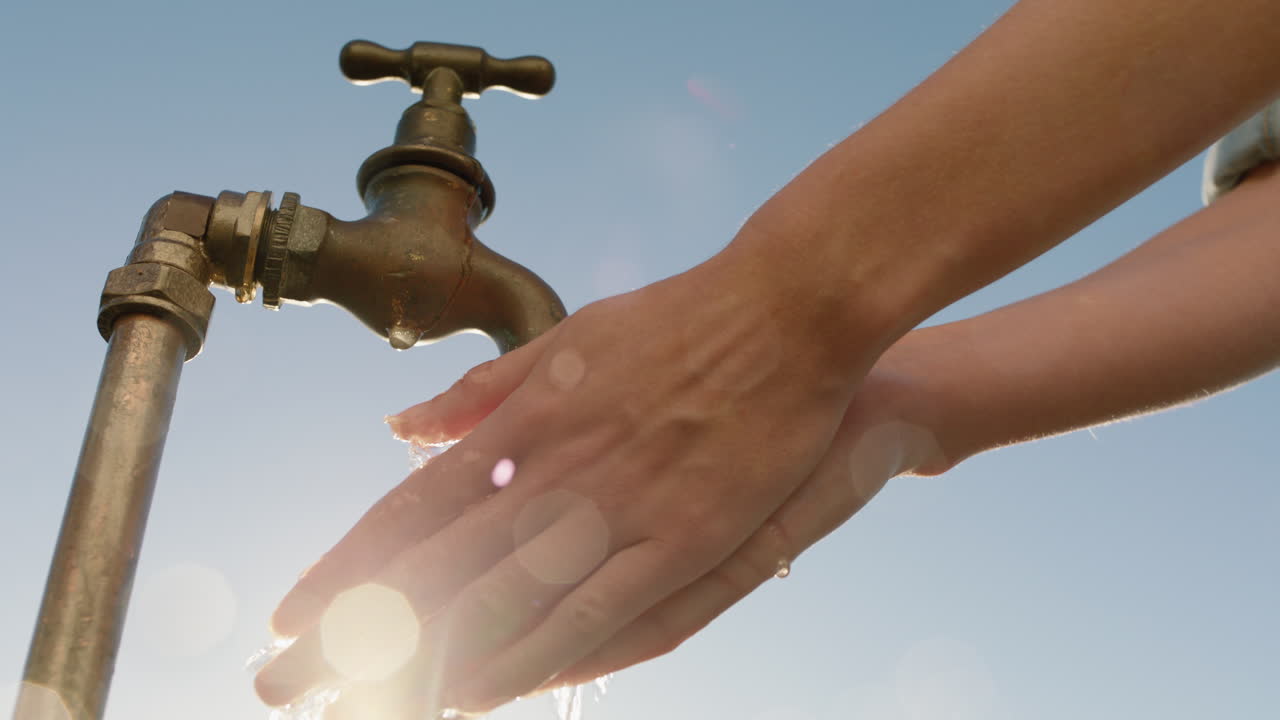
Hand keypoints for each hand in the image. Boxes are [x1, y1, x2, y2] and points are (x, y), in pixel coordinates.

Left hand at [255, 259, 940, 715]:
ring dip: (422, 663)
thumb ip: (481, 392)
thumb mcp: (564, 339)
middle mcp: (552, 474)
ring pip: (499, 605)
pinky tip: (478, 695)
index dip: (343, 569)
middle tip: (280, 685)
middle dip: (349, 635)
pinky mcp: (680, 543)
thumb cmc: (675, 321)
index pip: (408, 511)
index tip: (291, 614)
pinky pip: (589, 619)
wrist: (785, 312)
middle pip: (433, 570)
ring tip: (358, 707)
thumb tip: (401, 426)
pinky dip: (527, 662)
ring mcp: (615, 512)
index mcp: (521, 425)